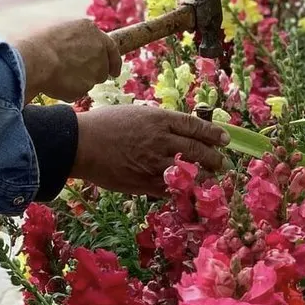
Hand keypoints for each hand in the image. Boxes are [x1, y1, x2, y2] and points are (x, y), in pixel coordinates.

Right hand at [13, 19, 121, 102]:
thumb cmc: (34, 40)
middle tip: (76, 75)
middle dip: (93, 73)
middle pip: (103, 66)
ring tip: (56, 74)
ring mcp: (95, 68)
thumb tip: (65, 43)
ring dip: (78, 81)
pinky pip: (76, 91)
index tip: (114, 71)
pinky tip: (52, 83)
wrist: (32, 59)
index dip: (113, 60)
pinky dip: (66, 90)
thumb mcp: (53, 26)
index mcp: (89, 29)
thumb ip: (68, 35)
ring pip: (90, 80)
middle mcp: (98, 48)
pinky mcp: (86, 86)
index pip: (110, 46)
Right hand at [71, 104, 228, 195]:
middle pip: (198, 151)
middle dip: (215, 159)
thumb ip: (156, 122)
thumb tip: (174, 131)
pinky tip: (184, 190)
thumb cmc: (103, 124)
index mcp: (159, 120)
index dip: (213, 134)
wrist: (80, 144)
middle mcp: (162, 141)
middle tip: (222, 163)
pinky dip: (180, 190)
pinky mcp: (145, 182)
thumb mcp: (134, 114)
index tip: (224, 139)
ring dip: (203, 177)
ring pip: (190, 173)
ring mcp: (155, 163)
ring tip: (209, 179)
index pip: (196, 126)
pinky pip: (171, 189)